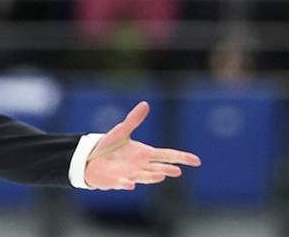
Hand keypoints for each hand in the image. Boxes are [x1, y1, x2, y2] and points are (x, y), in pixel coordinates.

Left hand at [84, 101, 200, 189]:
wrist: (91, 160)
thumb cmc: (109, 147)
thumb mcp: (121, 131)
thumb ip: (134, 119)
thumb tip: (145, 104)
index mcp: (144, 154)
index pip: (166, 155)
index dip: (181, 157)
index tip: (197, 161)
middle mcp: (140, 166)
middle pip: (158, 168)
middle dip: (167, 169)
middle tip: (178, 171)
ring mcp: (129, 174)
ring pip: (144, 176)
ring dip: (152, 177)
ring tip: (162, 176)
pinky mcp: (116, 180)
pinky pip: (122, 182)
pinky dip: (126, 183)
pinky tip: (131, 184)